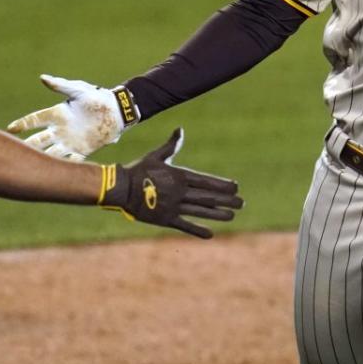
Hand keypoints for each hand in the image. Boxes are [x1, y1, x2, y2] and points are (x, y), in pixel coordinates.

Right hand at [8, 75, 135, 159]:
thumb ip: (61, 86)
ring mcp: (69, 141)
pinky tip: (54, 176)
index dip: (23, 124)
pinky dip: (63, 168)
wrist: (117, 111)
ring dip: (42, 161)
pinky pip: (70, 161)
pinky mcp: (82, 150)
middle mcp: (60, 130)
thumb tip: (43, 78)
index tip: (10, 129)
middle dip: (27, 147)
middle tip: (14, 155)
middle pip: (39, 140)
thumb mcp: (79, 90)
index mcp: (57, 114)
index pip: (35, 120)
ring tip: (30, 170)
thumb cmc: (97, 97)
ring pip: (51, 153)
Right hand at [102, 129, 242, 238]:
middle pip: (207, 197)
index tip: (236, 187)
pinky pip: (184, 225)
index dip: (222, 185)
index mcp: (179, 176)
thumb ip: (171, 145)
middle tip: (241, 203)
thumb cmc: (138, 170)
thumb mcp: (156, 156)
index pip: (206, 181)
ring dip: (217, 214)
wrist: (120, 188)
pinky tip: (210, 234)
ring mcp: (173, 207)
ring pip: (200, 211)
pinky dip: (197, 230)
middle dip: (226, 200)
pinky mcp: (165, 219)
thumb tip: (180, 129)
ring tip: (232, 216)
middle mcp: (179, 192)